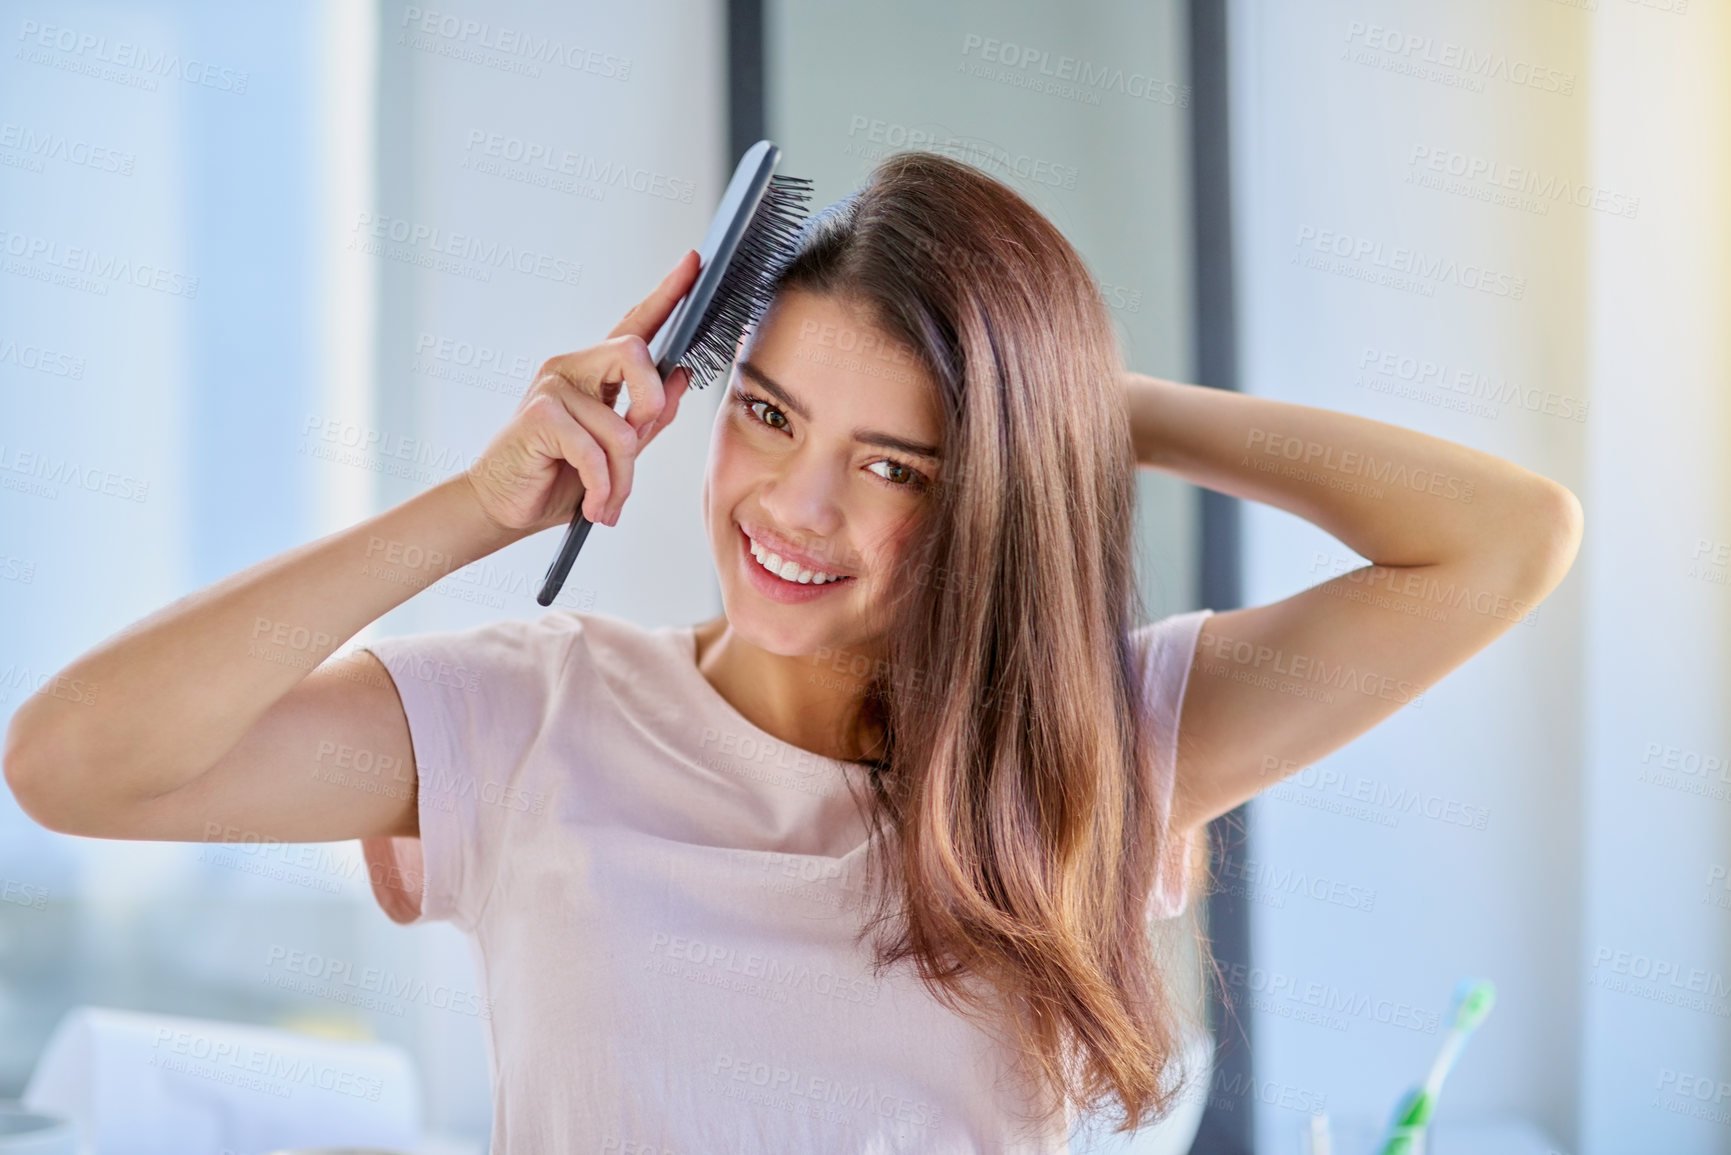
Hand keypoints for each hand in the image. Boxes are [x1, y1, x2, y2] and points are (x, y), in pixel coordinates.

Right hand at [464, 250, 700, 533]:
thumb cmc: (557, 476)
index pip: (636, 323)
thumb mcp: (616, 450)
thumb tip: (681, 376)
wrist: (503, 507)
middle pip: (635, 353)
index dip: (667, 293)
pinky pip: (593, 451)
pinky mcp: (538, 415)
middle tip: (637, 444)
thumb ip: (650, 415)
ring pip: (621, 427)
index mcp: (594, 371)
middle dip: (651, 407)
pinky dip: (602, 487)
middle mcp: (571, 368)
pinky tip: (594, 506)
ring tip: (606, 501)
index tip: (694, 262)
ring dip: (621, 478)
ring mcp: (551, 387)